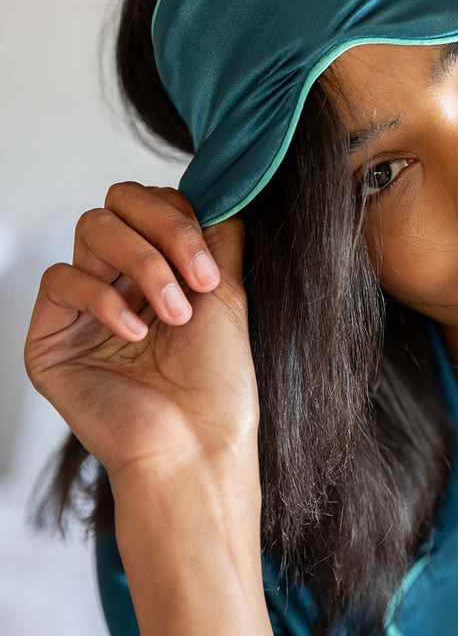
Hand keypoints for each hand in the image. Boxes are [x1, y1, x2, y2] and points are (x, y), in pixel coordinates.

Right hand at [23, 184, 260, 508]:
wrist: (197, 446)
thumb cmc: (218, 385)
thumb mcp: (228, 293)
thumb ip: (216, 237)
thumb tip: (221, 188)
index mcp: (158, 272)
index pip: (150, 204)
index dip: (181, 218)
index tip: (213, 268)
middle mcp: (117, 284)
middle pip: (117, 205)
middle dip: (165, 232)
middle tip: (199, 281)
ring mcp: (81, 309)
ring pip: (92, 230)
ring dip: (145, 265)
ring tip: (177, 314)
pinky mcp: (50, 338)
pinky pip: (61, 279)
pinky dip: (104, 299)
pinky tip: (135, 333)